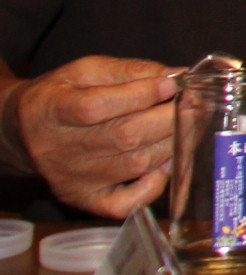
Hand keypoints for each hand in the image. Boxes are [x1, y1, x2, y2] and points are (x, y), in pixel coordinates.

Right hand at [3, 56, 179, 215]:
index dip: (141, 94)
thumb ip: (130, 70)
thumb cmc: (63, 95)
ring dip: (170, 144)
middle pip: (125, 137)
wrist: (26, 132)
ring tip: (182, 127)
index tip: (172, 84)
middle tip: (189, 104)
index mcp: (52, 110)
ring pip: (135, 164)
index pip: (97, 107)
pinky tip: (163, 164)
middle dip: (168, 118)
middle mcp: (60, 150)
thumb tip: (175, 77)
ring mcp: (74, 180)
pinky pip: (125, 204)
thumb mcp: (86, 70)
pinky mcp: (85, 199)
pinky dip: (153, 186)